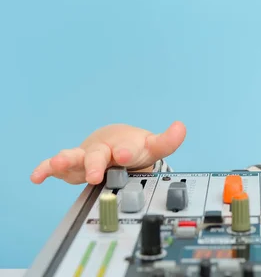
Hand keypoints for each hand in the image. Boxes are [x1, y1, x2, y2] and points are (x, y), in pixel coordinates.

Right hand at [30, 121, 185, 184]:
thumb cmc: (133, 147)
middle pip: (98, 155)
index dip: (127, 151)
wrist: (114, 143)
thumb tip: (181, 127)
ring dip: (66, 160)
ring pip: (75, 157)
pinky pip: (56, 166)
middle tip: (96, 174)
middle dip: (96, 163)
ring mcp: (86, 157)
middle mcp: (103, 150)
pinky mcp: (73, 166)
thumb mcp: (152, 148)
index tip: (126, 155)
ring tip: (60, 164)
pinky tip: (37, 176)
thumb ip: (167, 141)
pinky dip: (46, 169)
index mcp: (124, 145)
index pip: (126, 147)